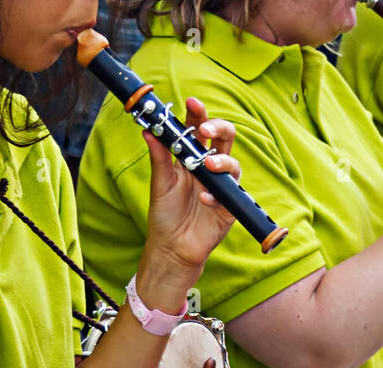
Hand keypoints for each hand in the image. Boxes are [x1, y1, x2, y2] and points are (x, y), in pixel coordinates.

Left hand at [137, 97, 240, 312]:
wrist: (171, 248)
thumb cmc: (166, 215)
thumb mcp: (160, 182)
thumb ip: (159, 156)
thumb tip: (149, 130)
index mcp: (193, 158)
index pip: (200, 129)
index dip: (199, 114)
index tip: (191, 103)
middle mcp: (210, 169)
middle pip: (225, 138)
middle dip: (218, 128)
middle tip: (204, 129)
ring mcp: (222, 188)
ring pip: (234, 164)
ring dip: (222, 161)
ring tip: (206, 167)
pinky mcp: (229, 208)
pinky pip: (230, 195)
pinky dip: (216, 196)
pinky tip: (203, 200)